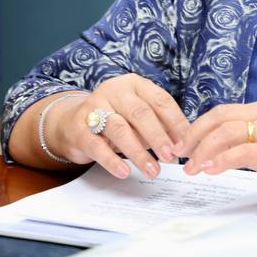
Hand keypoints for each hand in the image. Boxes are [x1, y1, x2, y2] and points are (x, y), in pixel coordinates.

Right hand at [54, 74, 189, 179]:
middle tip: (171, 157)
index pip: (161, 100)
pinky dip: (112, 160)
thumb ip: (158, 126)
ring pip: (120, 129)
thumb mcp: (137, 118)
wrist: (71, 122)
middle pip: (141, 113)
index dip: (176, 123)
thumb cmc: (115, 119)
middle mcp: (115, 91)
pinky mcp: (79, 127)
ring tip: (153, 170)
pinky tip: (124, 171)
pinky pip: (97, 145)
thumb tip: (181, 147)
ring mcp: (95, 107)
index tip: (186, 144)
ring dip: (139, 152)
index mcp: (135, 84)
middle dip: (158, 136)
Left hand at [176, 98, 256, 211]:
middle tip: (180, 156)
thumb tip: (217, 151)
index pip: (224, 112)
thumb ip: (250, 142)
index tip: (183, 146)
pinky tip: (211, 170)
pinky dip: (222, 160)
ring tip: (192, 168)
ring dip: (203, 151)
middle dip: (194, 137)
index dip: (198, 128)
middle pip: (220, 118)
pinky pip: (244, 152)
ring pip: (228, 133)